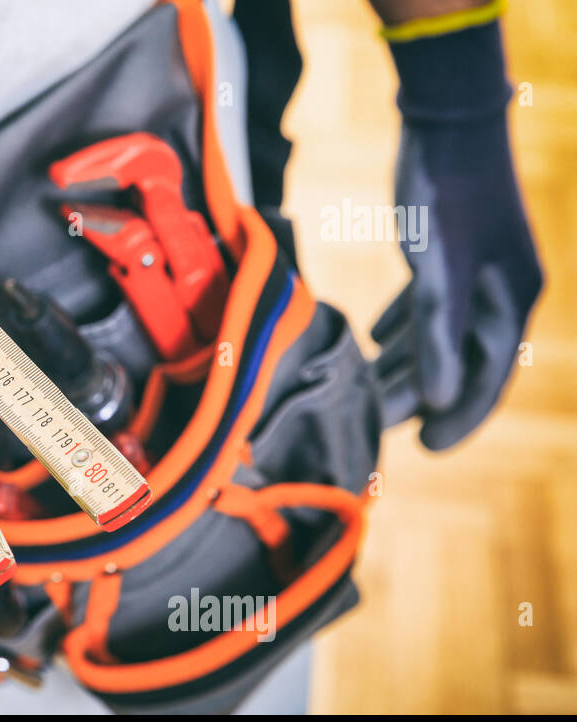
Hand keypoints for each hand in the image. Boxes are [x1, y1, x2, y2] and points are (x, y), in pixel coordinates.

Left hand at [371, 109, 541, 450]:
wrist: (446, 121)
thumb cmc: (446, 195)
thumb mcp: (438, 270)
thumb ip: (436, 335)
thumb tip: (435, 402)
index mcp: (509, 303)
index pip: (487, 379)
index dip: (458, 418)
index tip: (426, 450)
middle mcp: (499, 293)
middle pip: (459, 361)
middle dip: (418, 396)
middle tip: (373, 424)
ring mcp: (477, 273)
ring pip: (439, 334)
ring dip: (403, 364)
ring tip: (364, 390)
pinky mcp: (451, 253)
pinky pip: (428, 306)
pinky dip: (402, 327)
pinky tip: (372, 341)